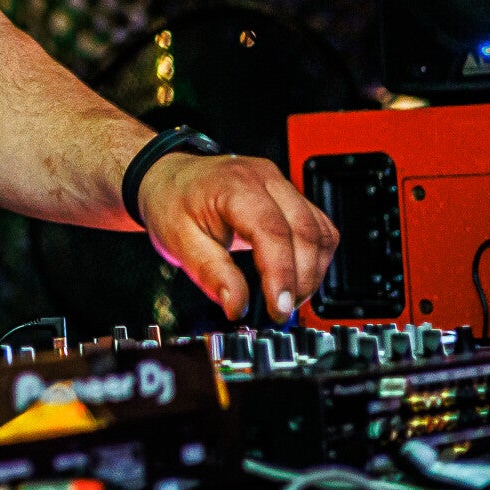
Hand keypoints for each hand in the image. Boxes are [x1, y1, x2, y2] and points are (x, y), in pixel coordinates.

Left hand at [135, 152, 337, 320]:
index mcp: (235, 185)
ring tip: (287, 297)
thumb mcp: (180, 242)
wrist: (169, 178)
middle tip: (281, 310)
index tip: (278, 308)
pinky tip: (297, 276)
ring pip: (319, 231)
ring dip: (312, 271)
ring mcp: (280, 184)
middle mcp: (264, 178)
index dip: (281, 274)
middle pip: (305, 232)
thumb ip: (211, 274)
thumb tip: (237, 307)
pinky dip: (315, 257)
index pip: (273, 231)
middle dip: (301, 279)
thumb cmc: (172, 202)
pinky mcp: (290, 196)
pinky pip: (318, 228)